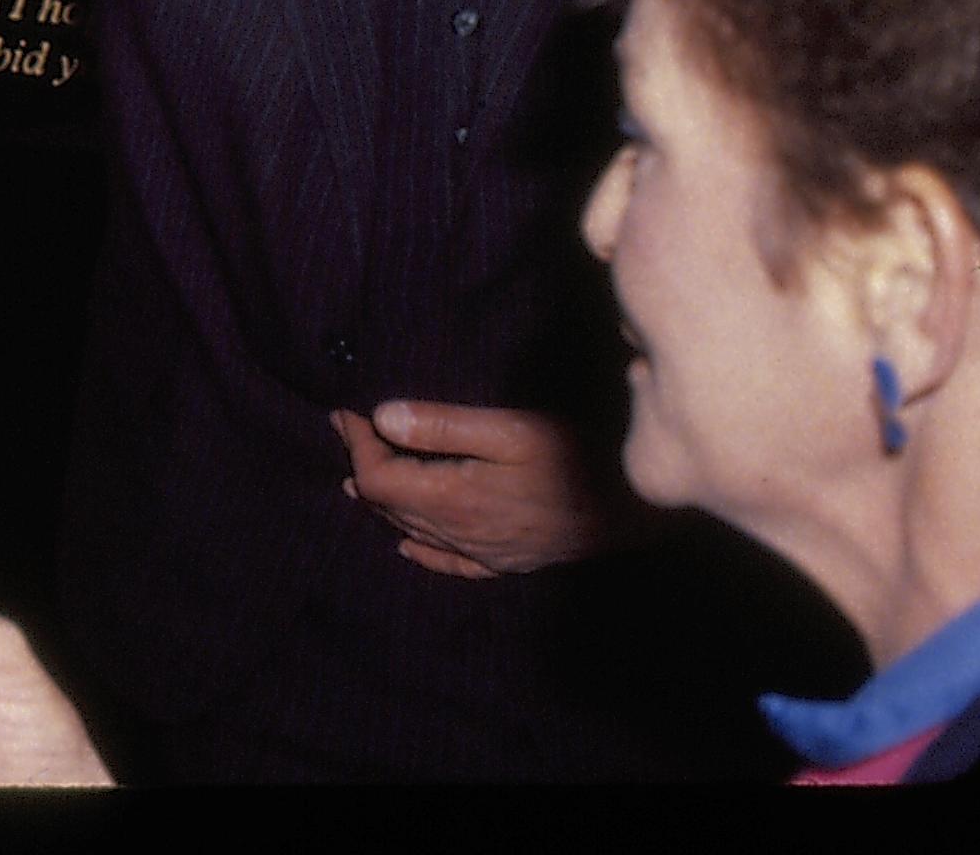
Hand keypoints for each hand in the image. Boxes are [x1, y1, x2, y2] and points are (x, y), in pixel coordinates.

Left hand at [331, 400, 629, 576]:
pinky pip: (451, 565)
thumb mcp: (509, 429)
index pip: (377, 478)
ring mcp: (484, 554)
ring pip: (414, 533)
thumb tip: (382, 417)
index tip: (344, 413)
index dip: (355, 444)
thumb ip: (443, 424)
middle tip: (352, 434)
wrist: (635, 507)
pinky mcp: (509, 563)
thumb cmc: (576, 456)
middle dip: (363, 467)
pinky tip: (410, 546)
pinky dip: (422, 551)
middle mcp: (460, 534)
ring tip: (360, 476)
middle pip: (389, 506)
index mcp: (452, 499)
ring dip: (384, 503)